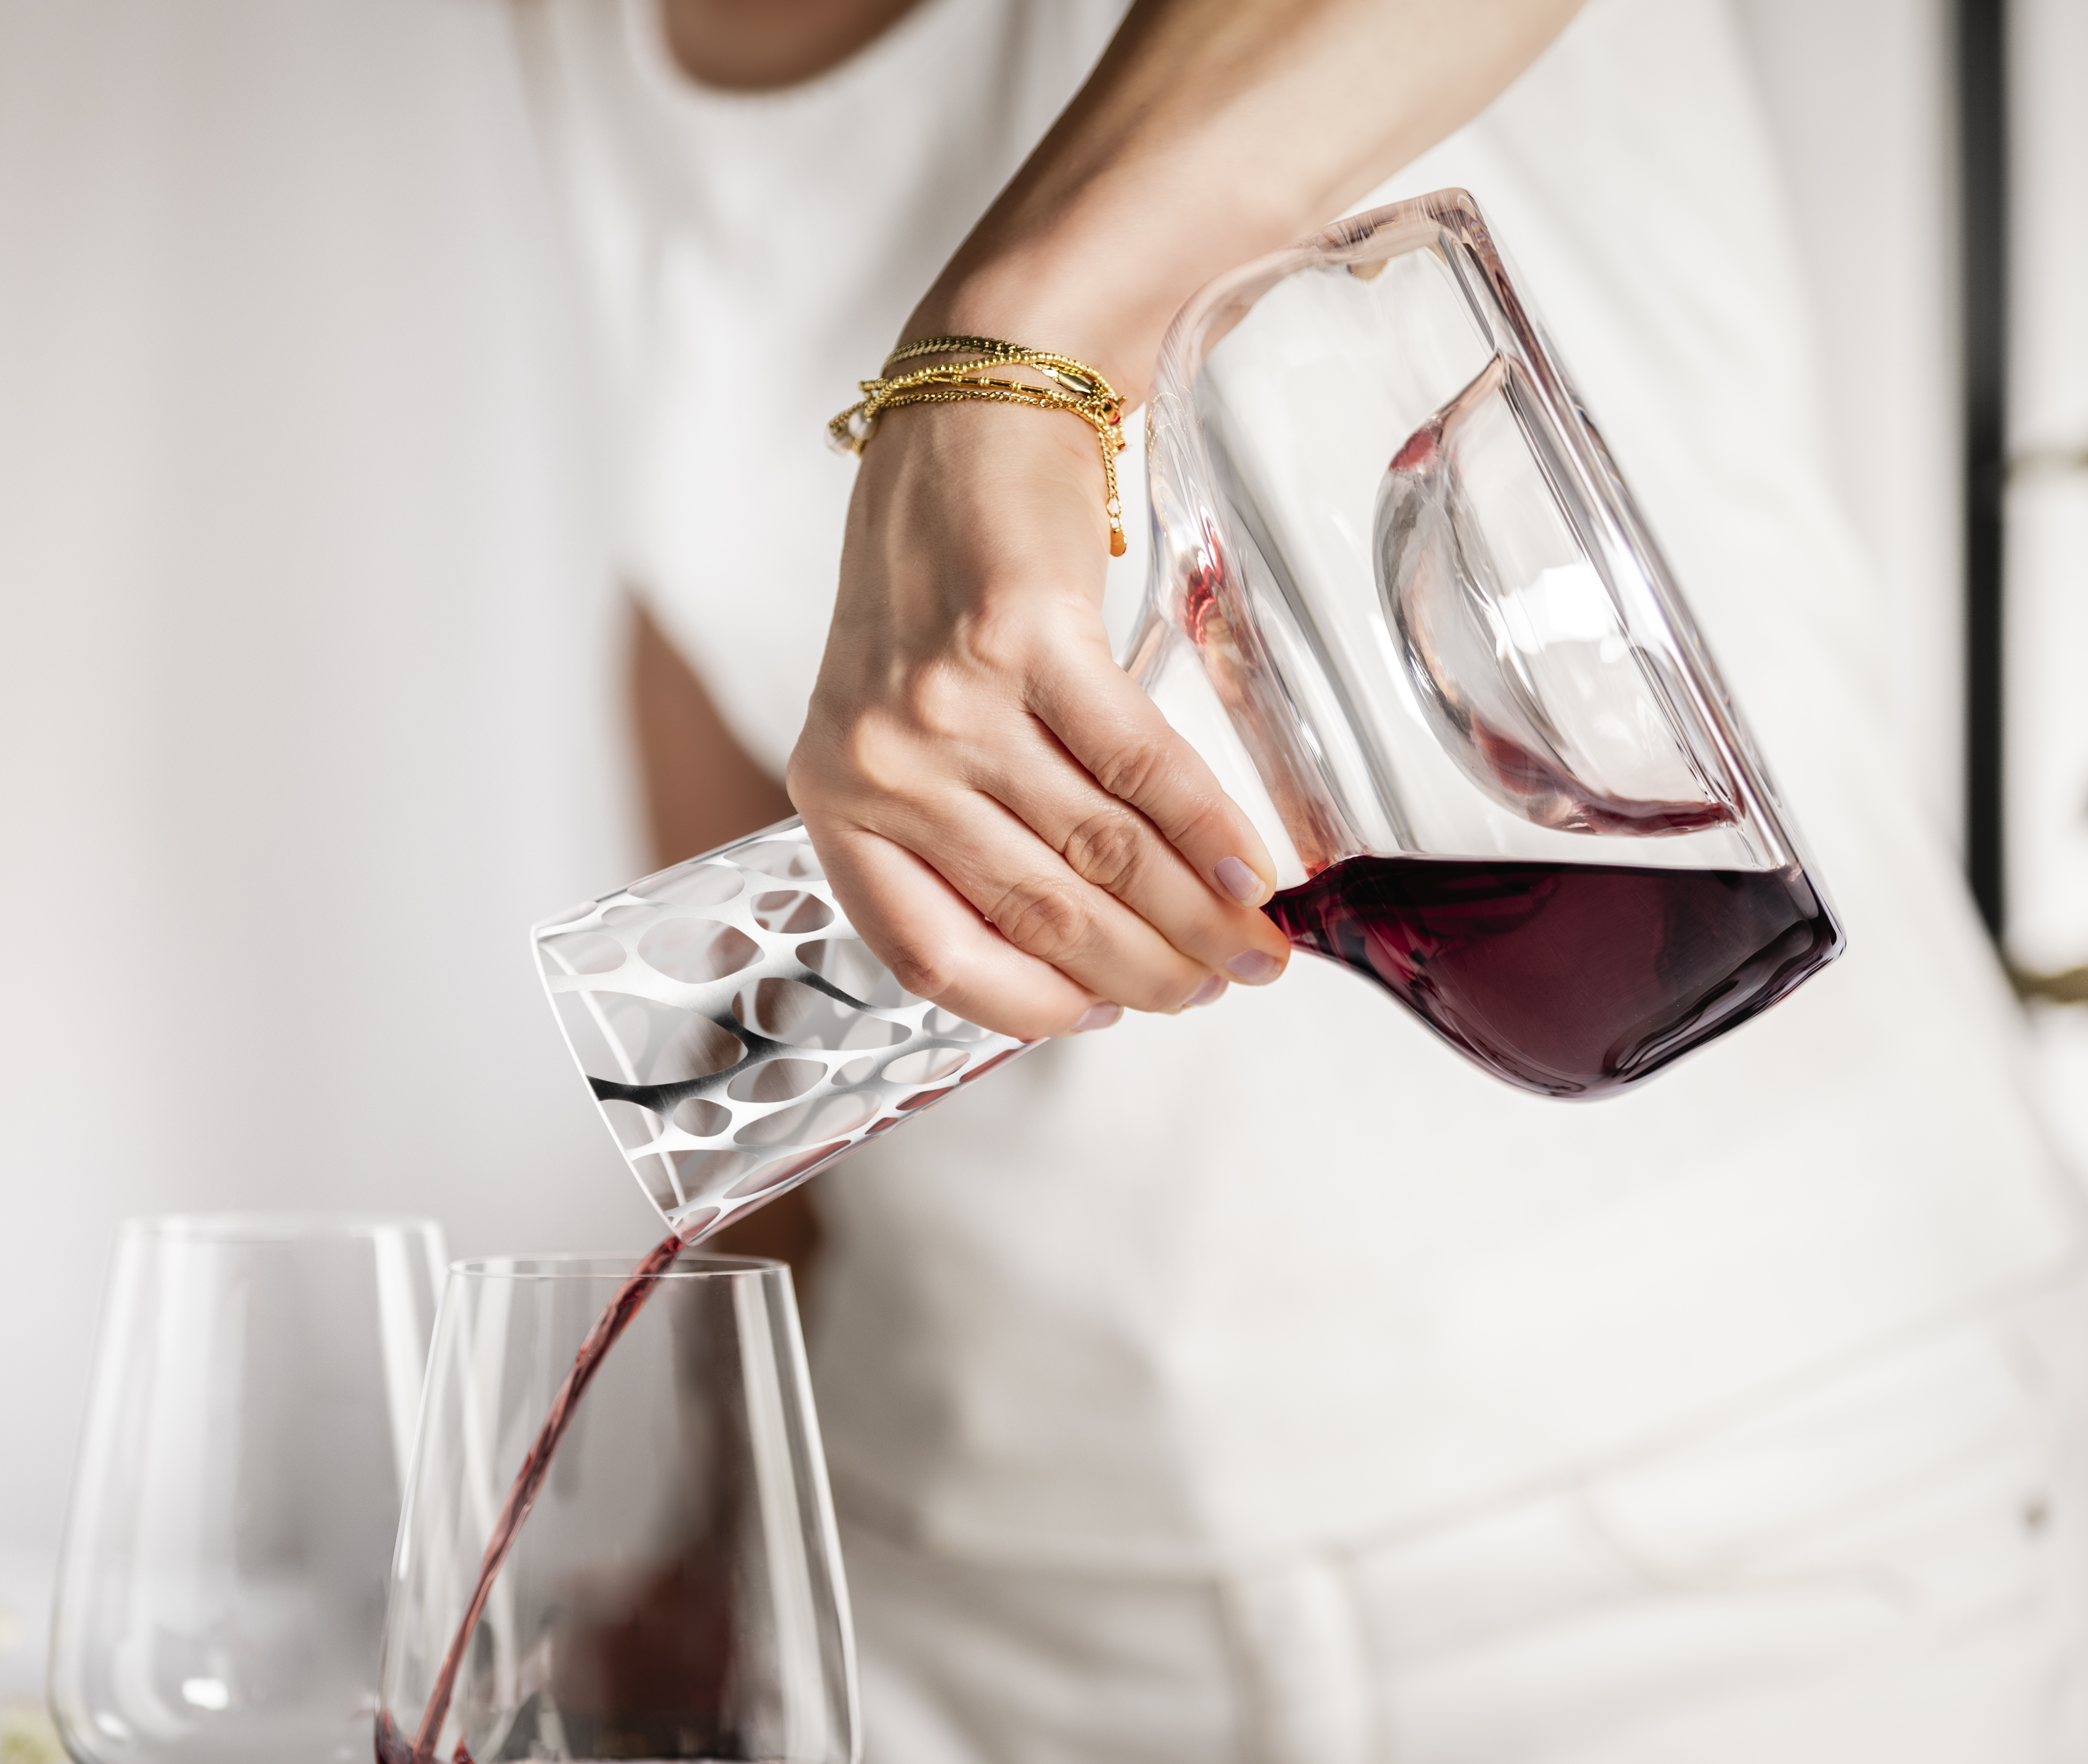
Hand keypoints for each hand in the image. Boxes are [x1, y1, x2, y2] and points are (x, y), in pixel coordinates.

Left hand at [785, 397, 1289, 1040]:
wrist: (964, 422)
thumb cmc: (940, 583)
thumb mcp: (903, 720)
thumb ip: (961, 826)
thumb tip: (1088, 946)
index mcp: (832, 795)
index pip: (928, 952)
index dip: (1029, 1006)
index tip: (1104, 1017)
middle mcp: (880, 760)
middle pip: (1036, 912)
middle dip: (1148, 971)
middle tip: (1216, 990)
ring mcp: (950, 702)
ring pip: (1097, 852)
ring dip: (1195, 919)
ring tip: (1255, 952)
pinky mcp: (1026, 638)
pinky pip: (1137, 767)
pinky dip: (1209, 833)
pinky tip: (1255, 876)